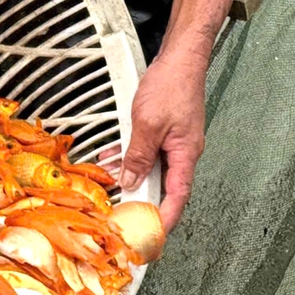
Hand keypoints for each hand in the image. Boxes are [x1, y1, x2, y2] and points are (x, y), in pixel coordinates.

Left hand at [116, 49, 207, 231]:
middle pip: (164, 185)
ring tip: (109, 183)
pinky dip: (131, 156)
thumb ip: (137, 155)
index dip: (166, 219)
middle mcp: (183, 152)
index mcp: (185, 155)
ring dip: (131, 176)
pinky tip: (112, 156)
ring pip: (152, 168)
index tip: (152, 236)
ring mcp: (174, 142)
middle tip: (123, 214)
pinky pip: (148, 151)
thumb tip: (129, 181)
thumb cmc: (172, 86)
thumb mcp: (147, 124)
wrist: (180, 58)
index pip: (178, 197)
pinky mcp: (166, 131)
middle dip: (142, 200)